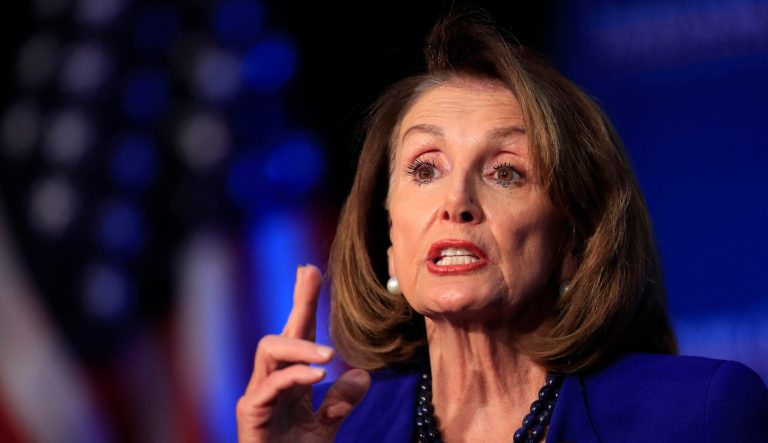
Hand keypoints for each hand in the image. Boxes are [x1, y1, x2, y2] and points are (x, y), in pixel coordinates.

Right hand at [236, 264, 370, 442]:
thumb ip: (340, 402)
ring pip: (269, 350)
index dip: (304, 305)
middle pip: (280, 333)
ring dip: (300, 346)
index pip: (298, 337)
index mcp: (289, 383)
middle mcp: (270, 383)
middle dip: (296, 303)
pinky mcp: (249, 414)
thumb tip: (362, 374)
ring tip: (329, 356)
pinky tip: (319, 374)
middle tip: (310, 275)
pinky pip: (269, 385)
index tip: (311, 271)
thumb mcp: (327, 428)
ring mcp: (257, 396)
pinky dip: (295, 376)